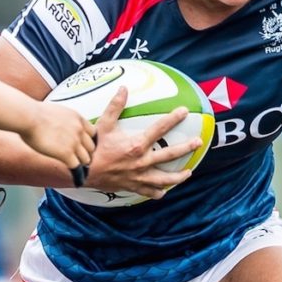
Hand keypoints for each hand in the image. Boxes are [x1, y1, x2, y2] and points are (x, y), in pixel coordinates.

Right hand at [19, 100, 96, 174]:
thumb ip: (63, 120)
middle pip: (91, 147)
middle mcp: (79, 131)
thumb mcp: (57, 111)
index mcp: (78, 119)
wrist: (29, 117)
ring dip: (81, 164)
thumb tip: (57, 123)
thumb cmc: (35, 113)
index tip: (83, 146)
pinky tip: (76, 178)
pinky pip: (77, 168)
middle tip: (80, 159)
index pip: (92, 133)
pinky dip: (77, 174)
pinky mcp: (66, 154)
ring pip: (86, 159)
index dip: (87, 141)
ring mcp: (74, 143)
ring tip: (77, 170)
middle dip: (86, 154)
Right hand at [82, 86, 202, 198]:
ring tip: (188, 173)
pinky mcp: (133, 187)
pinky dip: (157, 193)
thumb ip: (115, 106)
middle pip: (170, 155)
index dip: (173, 118)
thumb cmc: (94, 147)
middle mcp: (141, 162)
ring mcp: (139, 177)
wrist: (83, 172)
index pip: (160, 129)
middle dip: (186, 148)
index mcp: (137, 145)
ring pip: (164, 179)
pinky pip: (149, 193)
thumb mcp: (104, 124)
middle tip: (198, 142)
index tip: (184, 112)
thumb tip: (124, 89)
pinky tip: (163, 191)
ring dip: (178, 177)